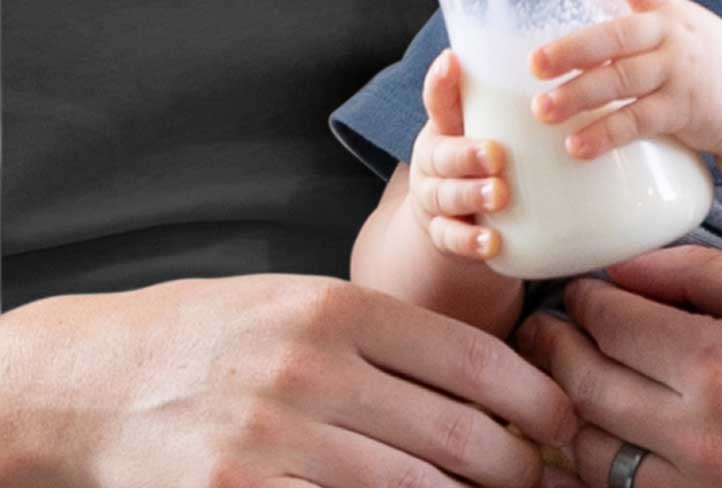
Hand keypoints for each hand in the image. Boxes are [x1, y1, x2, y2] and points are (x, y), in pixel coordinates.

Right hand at [1, 272, 577, 487]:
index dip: (536, 398)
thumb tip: (489, 378)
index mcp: (343, 307)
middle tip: (541, 477)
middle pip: (456, 431)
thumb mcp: (310, 303)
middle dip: (519, 465)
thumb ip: (390, 337)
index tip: (563, 423)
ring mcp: (273, 436)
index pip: (473, 357)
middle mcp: (314, 366)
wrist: (106, 376)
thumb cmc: (228, 332)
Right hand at [410, 47, 509, 260]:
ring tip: (499, 195)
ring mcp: (436, 198)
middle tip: (496, 154)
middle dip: (467, 154)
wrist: (455, 214)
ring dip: (471, 195)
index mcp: (446, 125)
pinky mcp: (443, 234)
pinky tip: (491, 243)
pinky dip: (469, 242)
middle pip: (441, 154)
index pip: (438, 98)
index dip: (441, 80)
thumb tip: (572, 47)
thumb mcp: (492, 122)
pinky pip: (450, 239)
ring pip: (445, 196)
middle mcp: (434, 159)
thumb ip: (513, 97)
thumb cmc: (484, 153)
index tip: (453, 61)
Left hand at [517, 245, 721, 487]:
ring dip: (571, 417)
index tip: (573, 288)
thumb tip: (626, 266)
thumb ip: (697, 277)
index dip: (581, 301)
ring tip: (564, 384)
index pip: (611, 326)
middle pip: (589, 390)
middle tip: (544, 328)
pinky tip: (604, 443)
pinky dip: (610, 471)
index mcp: (718, 363)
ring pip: (600, 458)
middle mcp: (704, 432)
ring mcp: (713, 486)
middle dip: (556, 352)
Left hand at [528, 0, 721, 159]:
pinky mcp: (683, 109)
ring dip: (578, 96)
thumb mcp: (678, 27)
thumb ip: (634, 20)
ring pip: (620, 81)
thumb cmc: (706, 60)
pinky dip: (605, 134)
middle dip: (572, 49)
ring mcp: (677, 72)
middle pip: (616, 37)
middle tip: (535, 63)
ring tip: (543, 110)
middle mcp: (670, 35)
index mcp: (665, 9)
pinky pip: (637, 121)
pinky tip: (578, 145)